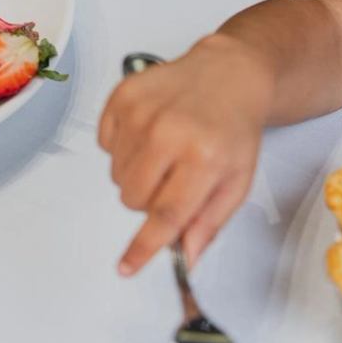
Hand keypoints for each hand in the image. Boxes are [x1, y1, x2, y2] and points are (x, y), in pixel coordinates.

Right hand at [97, 35, 274, 274]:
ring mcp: (141, 112)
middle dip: (149, 199)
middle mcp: (168, 133)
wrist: (227, 75)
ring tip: (164, 151)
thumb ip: (208, 222)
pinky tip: (149, 131)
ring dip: (137, 173)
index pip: (165, 215)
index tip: (126, 267)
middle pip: (133, 199)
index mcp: (203, 158)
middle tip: (174, 178)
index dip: (143, 247)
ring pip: (116, 175)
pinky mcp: (121, 97)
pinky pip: (104, 145)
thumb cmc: (233, 130)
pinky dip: (123, 146)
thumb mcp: (237, 181)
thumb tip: (186, 258)